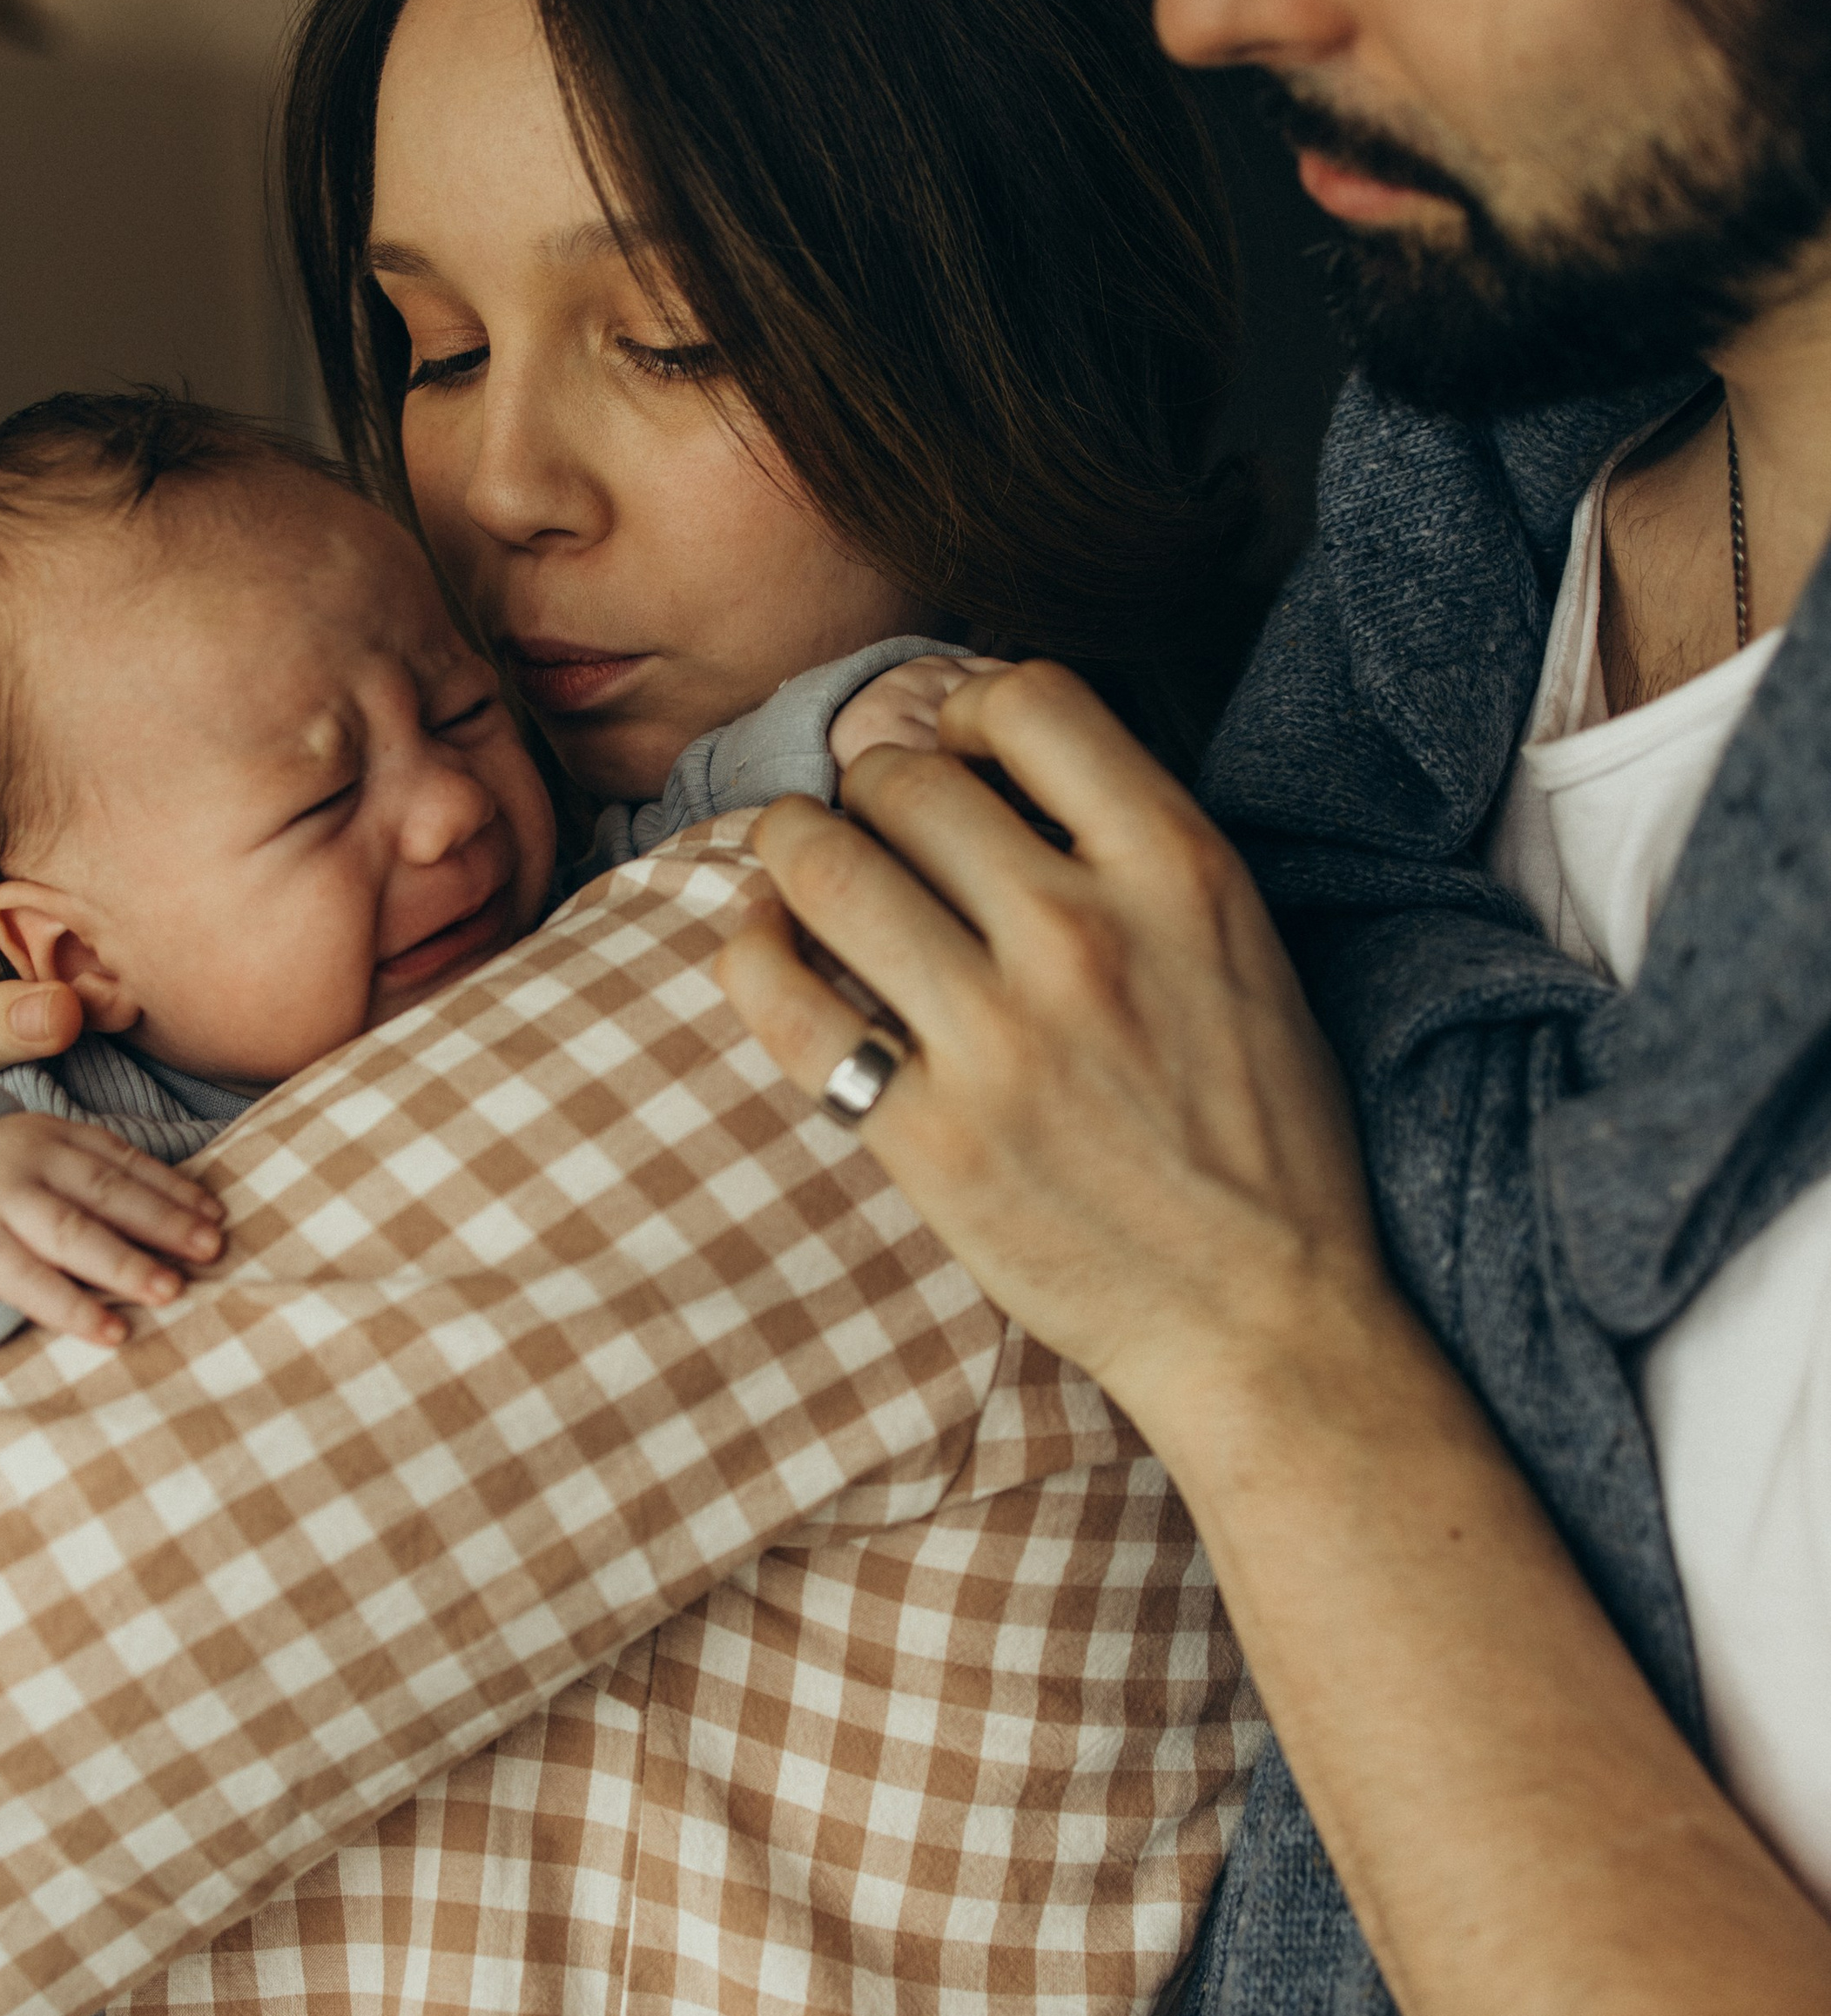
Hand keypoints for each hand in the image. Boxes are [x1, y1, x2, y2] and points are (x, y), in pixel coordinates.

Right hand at [0, 1113, 226, 1347]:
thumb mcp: (36, 1160)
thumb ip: (95, 1174)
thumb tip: (192, 1209)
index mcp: (49, 1134)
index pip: (123, 1160)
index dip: (173, 1188)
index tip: (216, 1214)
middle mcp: (24, 1160)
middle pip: (107, 1193)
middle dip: (164, 1222)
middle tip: (212, 1249)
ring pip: (72, 1234)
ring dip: (126, 1264)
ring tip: (171, 1291)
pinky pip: (28, 1282)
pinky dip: (72, 1307)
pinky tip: (112, 1331)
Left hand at [717, 659, 1390, 1457]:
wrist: (1264, 1316)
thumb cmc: (1261, 1136)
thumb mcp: (1238, 949)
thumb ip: (1135, 852)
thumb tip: (997, 769)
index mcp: (1180, 872)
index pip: (1030, 698)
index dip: (964, 710)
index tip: (953, 755)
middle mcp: (1082, 934)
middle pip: (904, 780)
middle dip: (871, 792)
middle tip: (872, 833)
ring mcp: (999, 1038)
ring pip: (824, 865)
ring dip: (791, 847)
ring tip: (797, 865)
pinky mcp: (929, 1136)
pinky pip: (786, 1001)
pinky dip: (753, 952)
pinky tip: (767, 945)